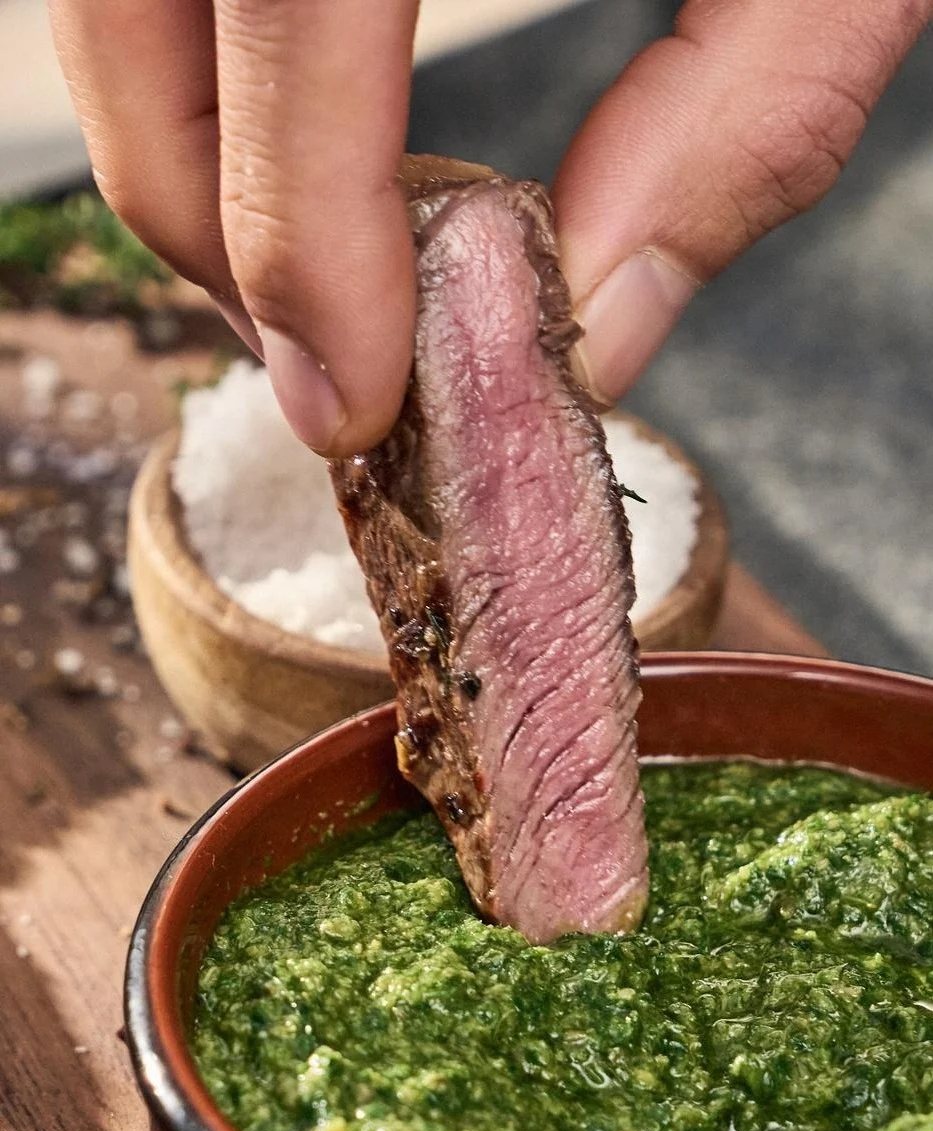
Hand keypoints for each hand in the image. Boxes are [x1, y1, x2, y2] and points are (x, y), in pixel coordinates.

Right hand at [49, 0, 929, 455]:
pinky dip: (197, 71)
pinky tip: (298, 142)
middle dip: (220, 235)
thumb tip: (601, 324)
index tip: (354, 396)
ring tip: (318, 275)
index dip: (299, 235)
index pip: (290, 7)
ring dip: (194, 165)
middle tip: (333, 366)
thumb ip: (753, 110)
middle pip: (134, 19)